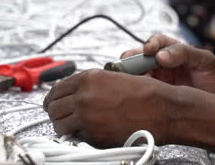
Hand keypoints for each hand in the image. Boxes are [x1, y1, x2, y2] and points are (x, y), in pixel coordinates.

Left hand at [43, 69, 177, 146]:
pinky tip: (84, 132)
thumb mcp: (114, 78)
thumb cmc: (145, 94)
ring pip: (58, 124)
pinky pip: (75, 136)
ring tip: (70, 126)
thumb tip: (75, 93)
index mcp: (88, 78)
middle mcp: (84, 96)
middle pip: (53, 106)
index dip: (53, 97)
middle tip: (59, 115)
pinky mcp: (93, 134)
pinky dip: (76, 136)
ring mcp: (87, 116)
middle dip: (54, 112)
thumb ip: (91, 85)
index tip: (52, 102)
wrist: (162, 110)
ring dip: (62, 125)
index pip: (57, 88)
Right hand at [122, 34, 214, 97]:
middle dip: (131, 60)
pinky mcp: (156, 95)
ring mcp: (157, 80)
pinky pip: (142, 90)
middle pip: (140, 57)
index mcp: (173, 50)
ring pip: (137, 74)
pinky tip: (136, 92)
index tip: (148, 51)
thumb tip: (160, 56)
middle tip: (127, 66)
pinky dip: (136, 90)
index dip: (149, 45)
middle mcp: (162, 64)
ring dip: (131, 75)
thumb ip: (184, 53)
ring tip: (129, 80)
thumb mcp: (204, 60)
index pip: (156, 42)